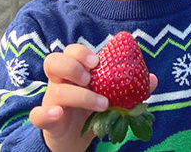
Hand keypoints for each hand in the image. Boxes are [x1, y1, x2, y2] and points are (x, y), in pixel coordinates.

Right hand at [29, 44, 157, 150]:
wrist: (75, 139)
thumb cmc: (93, 110)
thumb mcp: (112, 97)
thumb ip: (130, 86)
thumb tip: (153, 79)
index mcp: (75, 72)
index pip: (71, 52)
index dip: (82, 52)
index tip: (98, 61)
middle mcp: (60, 82)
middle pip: (54, 61)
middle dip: (73, 65)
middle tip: (91, 77)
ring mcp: (51, 101)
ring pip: (54, 90)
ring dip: (79, 95)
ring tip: (101, 103)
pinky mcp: (47, 121)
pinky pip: (37, 115)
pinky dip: (46, 113)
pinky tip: (59, 113)